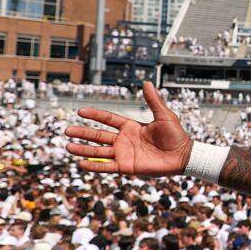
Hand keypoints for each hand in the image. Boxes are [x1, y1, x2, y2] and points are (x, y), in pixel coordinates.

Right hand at [64, 81, 193, 176]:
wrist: (183, 156)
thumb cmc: (176, 136)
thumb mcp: (164, 116)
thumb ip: (154, 101)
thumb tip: (147, 82)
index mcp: (131, 126)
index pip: (108, 119)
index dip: (95, 115)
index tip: (80, 111)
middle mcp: (124, 140)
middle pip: (98, 135)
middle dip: (83, 133)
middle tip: (67, 130)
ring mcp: (124, 154)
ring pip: (99, 151)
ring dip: (83, 150)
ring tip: (68, 147)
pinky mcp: (127, 167)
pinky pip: (108, 166)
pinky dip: (95, 166)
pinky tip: (81, 164)